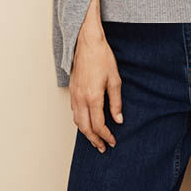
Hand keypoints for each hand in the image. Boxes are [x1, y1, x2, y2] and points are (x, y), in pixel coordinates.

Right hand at [69, 27, 123, 152]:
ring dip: (86, 133)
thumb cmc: (102, 58)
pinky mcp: (72, 90)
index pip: (99, 125)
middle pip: (85, 128)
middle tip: (102, 147)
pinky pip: (74, 112)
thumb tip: (118, 120)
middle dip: (94, 140)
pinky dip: (80, 122)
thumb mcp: (115, 80)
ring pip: (77, 121)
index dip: (106, 136)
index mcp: (93, 97)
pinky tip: (87, 122)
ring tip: (95, 139)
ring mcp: (74, 95)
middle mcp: (81, 99)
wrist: (87, 43)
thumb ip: (116, 102)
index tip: (112, 142)